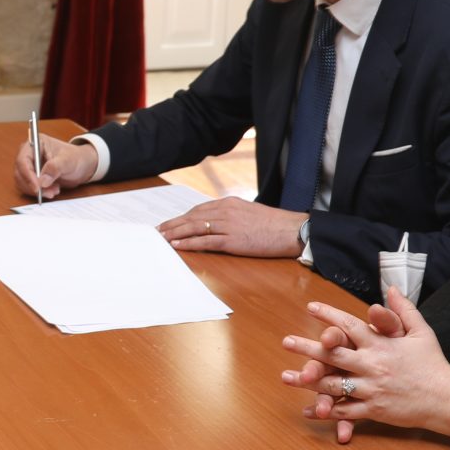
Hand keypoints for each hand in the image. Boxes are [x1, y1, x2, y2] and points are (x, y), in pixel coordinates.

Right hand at [13, 132, 97, 198]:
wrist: (81, 165)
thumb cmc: (76, 158)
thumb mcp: (68, 161)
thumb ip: (55, 168)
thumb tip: (42, 181)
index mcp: (36, 143)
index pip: (23, 160)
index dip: (27, 174)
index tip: (37, 187)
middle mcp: (30, 154)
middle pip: (20, 172)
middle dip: (32, 185)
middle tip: (47, 192)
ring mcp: (30, 166)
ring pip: (23, 182)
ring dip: (37, 190)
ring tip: (54, 191)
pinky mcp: (32, 177)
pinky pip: (29, 188)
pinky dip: (40, 192)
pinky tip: (53, 190)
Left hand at [158, 196, 305, 256]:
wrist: (291, 230)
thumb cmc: (273, 224)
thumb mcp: (248, 212)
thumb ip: (231, 215)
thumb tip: (216, 223)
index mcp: (229, 203)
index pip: (198, 209)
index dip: (181, 217)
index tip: (170, 223)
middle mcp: (226, 211)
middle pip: (192, 217)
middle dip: (173, 224)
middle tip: (158, 231)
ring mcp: (228, 225)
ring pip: (195, 228)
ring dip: (176, 233)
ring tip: (162, 239)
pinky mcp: (233, 240)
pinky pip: (206, 241)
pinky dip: (189, 243)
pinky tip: (178, 246)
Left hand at [278, 289, 449, 443]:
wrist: (446, 398)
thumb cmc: (433, 363)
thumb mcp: (421, 332)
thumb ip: (403, 310)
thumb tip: (392, 288)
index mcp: (381, 345)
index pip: (349, 326)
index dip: (329, 316)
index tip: (311, 308)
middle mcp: (372, 365)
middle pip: (333, 355)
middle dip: (307, 348)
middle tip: (286, 341)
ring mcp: (371, 389)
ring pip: (333, 384)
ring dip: (307, 381)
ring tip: (287, 376)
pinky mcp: (374, 410)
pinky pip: (344, 411)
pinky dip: (326, 411)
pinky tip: (308, 409)